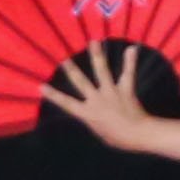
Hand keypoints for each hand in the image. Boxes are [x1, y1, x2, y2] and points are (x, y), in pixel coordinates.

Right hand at [38, 46, 179, 164]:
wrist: (137, 135)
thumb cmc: (118, 138)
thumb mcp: (100, 131)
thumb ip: (94, 118)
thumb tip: (91, 111)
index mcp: (88, 114)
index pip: (66, 103)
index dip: (53, 95)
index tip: (41, 86)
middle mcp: (97, 100)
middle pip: (81, 82)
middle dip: (72, 70)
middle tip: (63, 59)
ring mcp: (111, 93)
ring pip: (102, 72)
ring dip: (97, 56)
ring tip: (93, 42)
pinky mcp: (125, 90)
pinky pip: (128, 74)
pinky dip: (130, 62)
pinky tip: (131, 49)